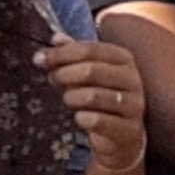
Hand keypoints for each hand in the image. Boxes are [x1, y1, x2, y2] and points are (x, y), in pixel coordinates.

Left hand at [38, 34, 146, 174]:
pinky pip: (98, 121)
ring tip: (68, 99)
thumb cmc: (102, 98)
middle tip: (52, 79)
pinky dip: (82, 118)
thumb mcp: (89, 73)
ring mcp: (134, 105)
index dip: (62, 53)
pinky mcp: (129, 129)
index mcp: (123, 59)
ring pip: (93, 96)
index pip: (90, 49)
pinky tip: (79, 117)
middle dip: (64, 74)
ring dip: (72, 97)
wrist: (122, 137)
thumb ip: (73, 54)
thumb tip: (56, 38)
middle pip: (92, 70)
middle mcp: (133, 79)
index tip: (40, 58)